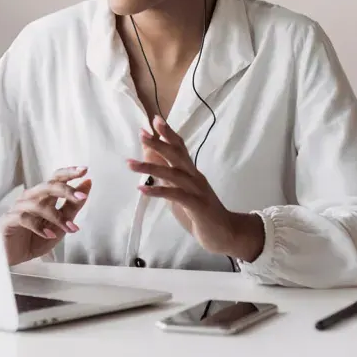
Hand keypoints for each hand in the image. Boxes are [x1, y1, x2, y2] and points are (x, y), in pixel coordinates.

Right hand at [0, 166, 91, 265]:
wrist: (12, 257)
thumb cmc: (34, 240)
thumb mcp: (60, 226)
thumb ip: (72, 207)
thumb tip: (87, 183)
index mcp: (42, 197)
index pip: (55, 178)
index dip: (69, 173)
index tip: (84, 170)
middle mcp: (30, 198)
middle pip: (48, 186)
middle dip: (66, 190)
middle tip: (82, 198)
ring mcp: (18, 208)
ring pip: (39, 204)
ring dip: (57, 217)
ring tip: (70, 228)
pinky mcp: (9, 220)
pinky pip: (25, 218)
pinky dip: (40, 227)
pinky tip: (50, 235)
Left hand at [126, 116, 263, 262]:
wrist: (226, 234)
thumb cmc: (200, 213)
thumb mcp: (179, 192)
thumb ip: (166, 177)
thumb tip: (150, 159)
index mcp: (192, 172)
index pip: (180, 148)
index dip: (167, 134)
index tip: (153, 121)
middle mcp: (195, 177)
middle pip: (177, 155)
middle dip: (159, 143)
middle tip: (142, 133)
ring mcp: (197, 191)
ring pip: (173, 174)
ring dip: (150, 167)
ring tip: (130, 164)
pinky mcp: (197, 206)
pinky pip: (176, 195)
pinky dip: (158, 191)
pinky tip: (142, 189)